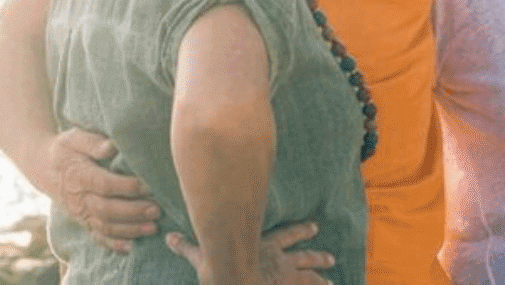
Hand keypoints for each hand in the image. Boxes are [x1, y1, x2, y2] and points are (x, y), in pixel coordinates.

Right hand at [48, 127, 158, 252]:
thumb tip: (111, 146)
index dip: (127, 187)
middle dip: (133, 212)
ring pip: (104, 226)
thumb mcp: (75, 138)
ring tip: (153, 227)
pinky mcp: (84, 220)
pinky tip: (131, 248)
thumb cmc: (67, 149)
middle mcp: (79, 198)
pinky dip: (113, 244)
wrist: (44, 167)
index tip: (149, 185)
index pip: (104, 184)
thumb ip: (93, 142)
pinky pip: (97, 236)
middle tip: (157, 209)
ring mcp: (81, 212)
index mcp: (79, 175)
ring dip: (129, 229)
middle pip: (106, 209)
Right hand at [166, 221, 334, 284]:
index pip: (287, 235)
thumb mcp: (203, 255)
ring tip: (334, 283)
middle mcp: (281, 261)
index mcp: (266, 247)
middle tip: (331, 258)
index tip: (315, 228)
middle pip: (303, 256)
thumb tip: (168, 237)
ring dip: (321, 279)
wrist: (233, 277)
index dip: (301, 231)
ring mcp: (285, 277)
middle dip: (317, 257)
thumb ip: (188, 247)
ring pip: (309, 277)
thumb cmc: (220, 265)